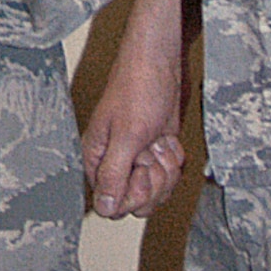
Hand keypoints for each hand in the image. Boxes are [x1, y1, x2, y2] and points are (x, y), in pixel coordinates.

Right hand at [82, 0, 187, 217]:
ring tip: (159, 140)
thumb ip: (114, 174)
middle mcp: (114, 161)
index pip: (112, 204)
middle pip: (138, 203)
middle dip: (155, 181)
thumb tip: (103, 208)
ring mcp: (136, 157)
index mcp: (96, 158)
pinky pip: (169, 175)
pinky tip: (167, 138)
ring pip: (157, 191)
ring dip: (167, 169)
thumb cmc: (139, 87)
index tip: (140, 168)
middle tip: (151, 151)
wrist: (161, 62)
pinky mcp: (154, 151)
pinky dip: (174, 159)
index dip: (132, 194)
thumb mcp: (127, 135)